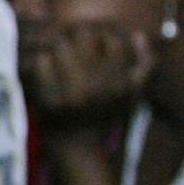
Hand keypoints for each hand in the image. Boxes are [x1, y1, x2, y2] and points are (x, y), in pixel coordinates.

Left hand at [21, 21, 152, 134]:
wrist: (77, 150)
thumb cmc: (103, 115)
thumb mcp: (131, 93)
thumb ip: (144, 65)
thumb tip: (139, 35)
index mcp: (119, 84)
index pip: (112, 40)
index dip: (102, 34)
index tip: (94, 41)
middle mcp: (98, 88)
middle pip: (83, 34)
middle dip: (76, 35)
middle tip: (71, 41)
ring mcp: (72, 94)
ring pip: (59, 44)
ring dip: (56, 45)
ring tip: (56, 53)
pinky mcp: (49, 101)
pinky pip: (41, 63)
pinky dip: (39, 64)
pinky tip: (44, 71)